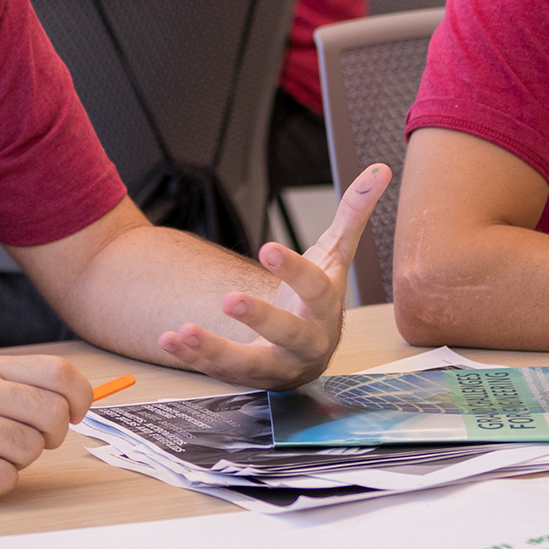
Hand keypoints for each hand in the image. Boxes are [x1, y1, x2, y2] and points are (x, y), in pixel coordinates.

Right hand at [0, 355, 90, 499]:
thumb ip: (14, 385)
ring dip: (18, 461)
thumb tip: (69, 403)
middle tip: (30, 441)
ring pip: (30, 451)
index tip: (75, 413)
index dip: (80, 397)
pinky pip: (4, 480)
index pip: (59, 373)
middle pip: (53, 416)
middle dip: (52, 437)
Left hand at [159, 162, 391, 390]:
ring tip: (186, 330)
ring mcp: (276, 366)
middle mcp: (306, 344)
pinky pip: (220, 373)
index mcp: (326, 309)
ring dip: (216, 349)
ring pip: (250, 364)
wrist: (306, 352)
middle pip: (289, 334)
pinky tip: (168, 339)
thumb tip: (379, 170)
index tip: (267, 248)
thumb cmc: (318, 299)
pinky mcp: (248, 379)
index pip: (316, 290)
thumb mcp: (334, 256)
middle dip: (262, 318)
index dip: (294, 270)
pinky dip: (194, 358)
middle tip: (231, 299)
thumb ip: (353, 215)